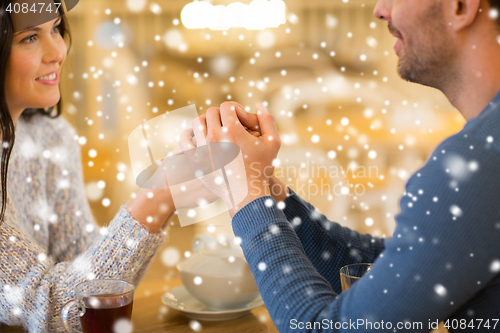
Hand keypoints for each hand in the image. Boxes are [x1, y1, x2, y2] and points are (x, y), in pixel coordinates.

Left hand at [195, 101, 280, 216]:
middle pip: (212, 112)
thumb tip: (259, 104)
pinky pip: (184, 139)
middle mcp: (214, 137)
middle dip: (224, 116)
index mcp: (232, 131)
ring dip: (208, 122)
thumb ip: (267, 120)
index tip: (244, 123)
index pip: (227, 106)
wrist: (247, 196)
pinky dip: (190, 134)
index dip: (237, 110)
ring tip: (218, 132)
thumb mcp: (272, 142)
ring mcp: (202, 149)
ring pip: (198, 122)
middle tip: (232, 127)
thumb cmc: (262, 168)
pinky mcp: (195, 161)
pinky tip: (201, 139)